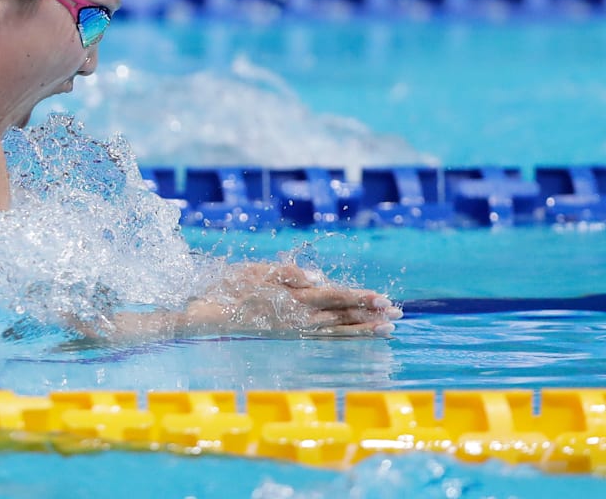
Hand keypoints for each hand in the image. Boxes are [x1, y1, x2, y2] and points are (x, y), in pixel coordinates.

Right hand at [182, 262, 401, 337]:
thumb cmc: (228, 287)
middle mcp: (297, 315)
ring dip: (362, 327)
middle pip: (341, 314)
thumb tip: (316, 278)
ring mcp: (294, 326)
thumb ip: (286, 273)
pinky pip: (323, 335)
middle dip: (370, 314)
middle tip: (398, 314)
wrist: (207, 312)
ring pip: (335, 327)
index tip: (382, 299)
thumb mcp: (253, 271)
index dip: (358, 298)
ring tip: (388, 327)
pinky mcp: (290, 332)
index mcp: (291, 297)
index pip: (333, 296)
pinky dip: (343, 335)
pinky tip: (356, 334)